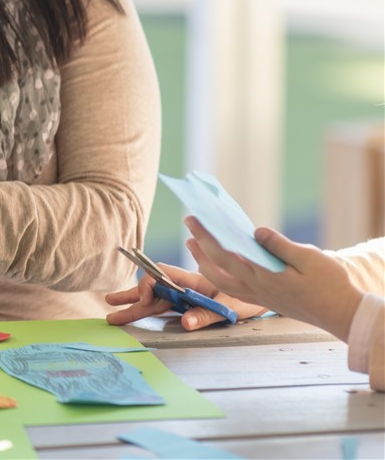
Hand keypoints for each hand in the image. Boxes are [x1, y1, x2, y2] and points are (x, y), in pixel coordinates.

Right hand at [105, 262, 265, 328]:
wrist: (267, 294)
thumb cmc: (250, 296)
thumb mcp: (230, 307)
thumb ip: (206, 315)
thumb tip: (185, 322)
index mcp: (193, 280)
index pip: (162, 276)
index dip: (148, 285)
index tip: (144, 299)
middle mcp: (185, 286)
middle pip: (152, 289)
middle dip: (131, 297)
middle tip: (110, 304)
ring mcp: (186, 297)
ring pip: (155, 299)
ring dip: (135, 305)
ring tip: (114, 313)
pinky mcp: (189, 307)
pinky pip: (164, 308)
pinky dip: (149, 311)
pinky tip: (135, 313)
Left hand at [185, 217, 362, 340]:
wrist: (342, 313)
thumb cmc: (329, 284)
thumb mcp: (309, 258)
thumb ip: (280, 245)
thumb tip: (256, 232)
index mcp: (263, 276)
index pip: (225, 254)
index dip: (207, 236)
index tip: (195, 219)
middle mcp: (256, 289)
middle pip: (217, 267)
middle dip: (199, 244)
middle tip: (189, 222)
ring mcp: (259, 297)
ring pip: (221, 282)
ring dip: (205, 262)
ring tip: (194, 245)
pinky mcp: (265, 301)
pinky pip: (234, 290)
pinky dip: (221, 277)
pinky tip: (220, 266)